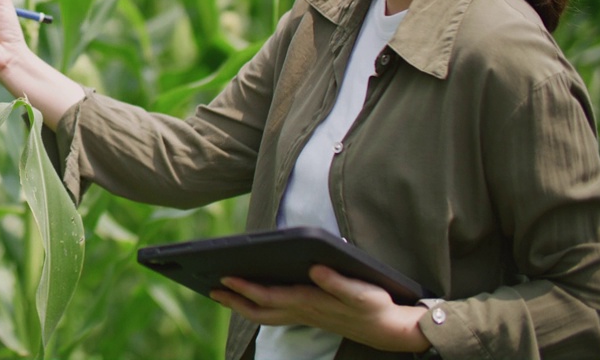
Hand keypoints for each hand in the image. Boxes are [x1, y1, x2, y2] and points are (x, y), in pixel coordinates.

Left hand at [210, 265, 431, 352]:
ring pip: (265, 315)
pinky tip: (252, 298)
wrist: (389, 329)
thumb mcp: (361, 292)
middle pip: (259, 311)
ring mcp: (303, 316)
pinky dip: (258, 307)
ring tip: (223, 294)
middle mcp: (302, 311)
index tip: (225, 278)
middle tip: (210, 289)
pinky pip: (274, 314)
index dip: (246, 288)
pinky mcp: (308, 315)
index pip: (269, 297)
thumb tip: (315, 268)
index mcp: (309, 303)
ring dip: (242, 306)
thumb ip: (338, 282)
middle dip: (233, 301)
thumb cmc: (374, 306)